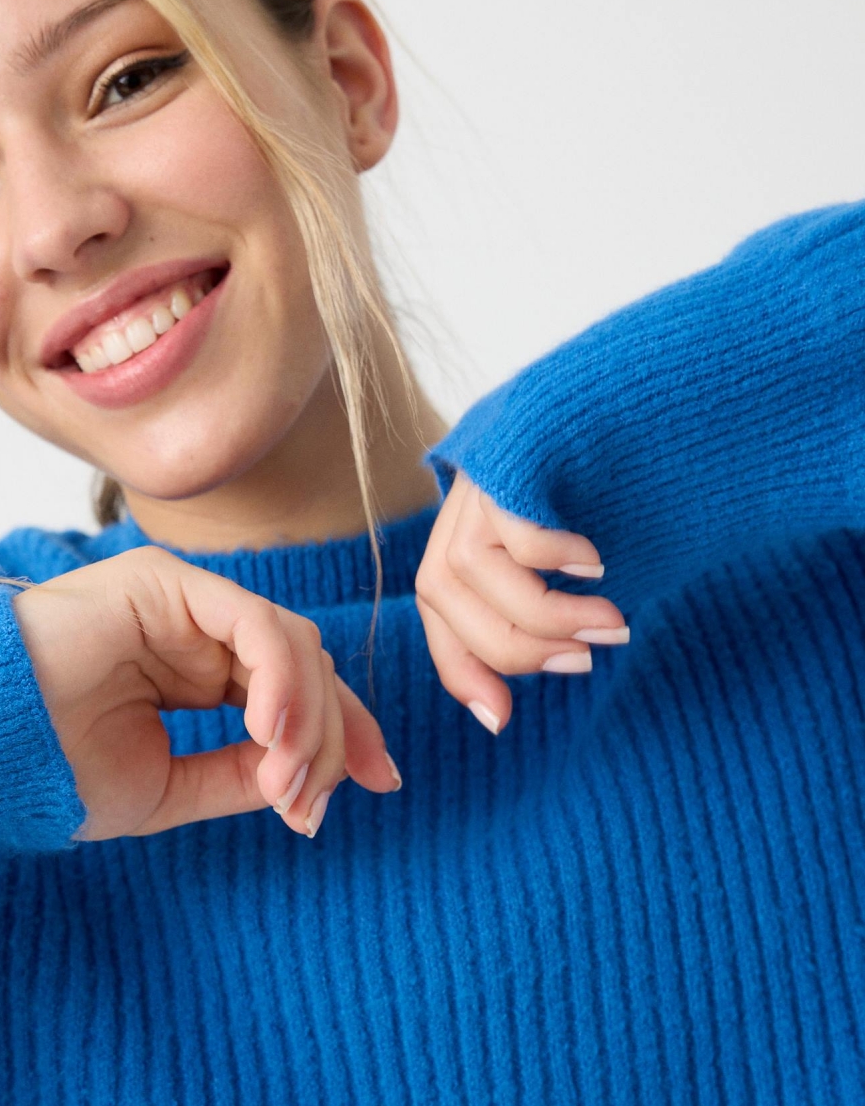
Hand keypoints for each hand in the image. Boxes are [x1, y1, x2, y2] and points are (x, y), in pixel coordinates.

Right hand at [12, 546, 399, 840]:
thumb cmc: (49, 771)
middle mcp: (195, 630)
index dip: (346, 733)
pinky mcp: (164, 582)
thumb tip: (311, 779)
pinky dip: (277, 678)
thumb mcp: (166, 787)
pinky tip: (269, 732)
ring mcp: (181, 601)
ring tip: (286, 784)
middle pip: (306, 666)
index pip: (294, 691)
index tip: (383, 783)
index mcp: (195, 674)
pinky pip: (252, 623)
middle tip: (315, 804)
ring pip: (290, 644)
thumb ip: (239, 774)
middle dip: (335, 734)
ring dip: (306, 719)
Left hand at [415, 471, 629, 734]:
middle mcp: (463, 495)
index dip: (460, 667)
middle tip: (582, 662)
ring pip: (470, 570)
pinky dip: (553, 559)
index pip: (436, 605)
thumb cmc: (637, 478)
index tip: (501, 720)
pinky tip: (597, 563)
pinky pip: (514, 524)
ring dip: (543, 616)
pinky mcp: (514, 447)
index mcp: (471, 520)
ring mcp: (484, 467)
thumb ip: (555, 599)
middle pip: (444, 594)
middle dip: (511, 648)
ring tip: (609, 622)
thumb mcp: (586, 552)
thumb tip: (547, 669)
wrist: (668, 386)